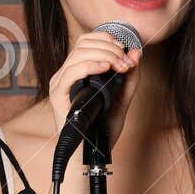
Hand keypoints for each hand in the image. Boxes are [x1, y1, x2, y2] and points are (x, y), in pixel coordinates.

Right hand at [47, 28, 142, 150]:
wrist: (93, 154)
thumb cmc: (103, 128)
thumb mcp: (122, 98)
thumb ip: (130, 77)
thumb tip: (136, 53)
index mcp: (77, 71)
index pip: (87, 41)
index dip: (108, 40)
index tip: (127, 51)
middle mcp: (66, 75)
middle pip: (84, 44)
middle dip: (110, 48)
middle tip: (127, 62)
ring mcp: (60, 84)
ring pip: (78, 54)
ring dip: (105, 55)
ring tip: (120, 66)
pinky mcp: (58, 95)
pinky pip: (70, 72)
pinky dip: (90, 66)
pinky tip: (105, 68)